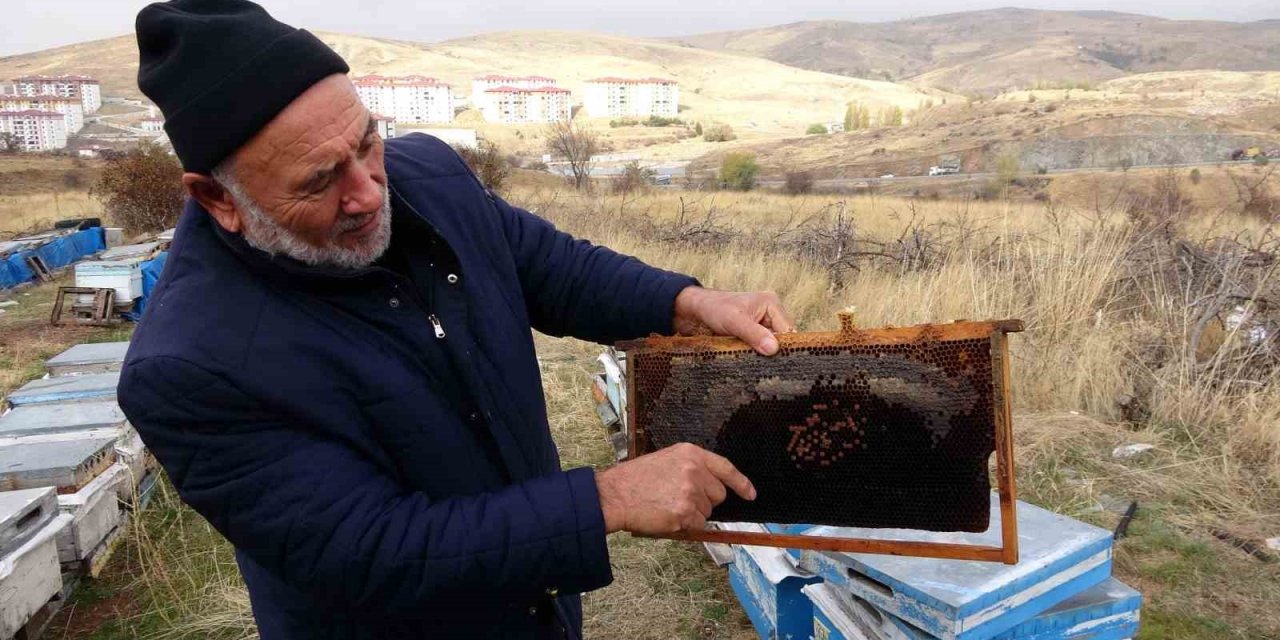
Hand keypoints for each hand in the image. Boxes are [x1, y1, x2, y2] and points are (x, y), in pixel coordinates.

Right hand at [595, 443, 755, 534]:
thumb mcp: (665, 461)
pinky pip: (696, 526)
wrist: (614, 495)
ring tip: (667, 507)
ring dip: (692, 515)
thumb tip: (708, 489)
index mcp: (690, 454)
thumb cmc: (634, 480)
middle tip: (678, 500)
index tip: (751, 494)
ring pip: (706, 513)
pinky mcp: (685, 514)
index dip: (741, 483)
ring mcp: (691, 492)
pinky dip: (685, 527)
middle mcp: (694, 470)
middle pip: (718, 495)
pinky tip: (666, 517)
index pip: (725, 468)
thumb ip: (690, 470)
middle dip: (705, 502)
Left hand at [673, 286, 794, 354]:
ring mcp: (763, 325)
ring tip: (758, 365)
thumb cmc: (713, 308)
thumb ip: (753, 334)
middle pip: (782, 339)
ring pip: (772, 346)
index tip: (775, 362)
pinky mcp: (754, 335)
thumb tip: (773, 349)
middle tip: (766, 367)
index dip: (783, 347)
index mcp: (771, 304)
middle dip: (774, 352)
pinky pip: (761, 348)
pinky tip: (752, 363)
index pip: (788, 331)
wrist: (695, 310)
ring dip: (764, 355)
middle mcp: (771, 314)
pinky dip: (757, 356)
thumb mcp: (733, 321)